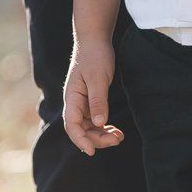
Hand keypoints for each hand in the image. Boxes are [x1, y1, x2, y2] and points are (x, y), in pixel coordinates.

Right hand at [63, 40, 123, 156]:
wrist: (95, 40)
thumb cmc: (95, 56)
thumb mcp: (98, 78)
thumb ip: (98, 101)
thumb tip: (100, 123)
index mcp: (72, 97)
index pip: (71, 125)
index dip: (80, 140)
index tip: (92, 151)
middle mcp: (74, 103)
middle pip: (80, 130)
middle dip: (97, 139)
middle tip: (116, 140)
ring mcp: (82, 103)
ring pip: (88, 127)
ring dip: (102, 135)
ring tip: (119, 137)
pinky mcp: (90, 101)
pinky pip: (94, 120)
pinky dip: (104, 127)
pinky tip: (115, 129)